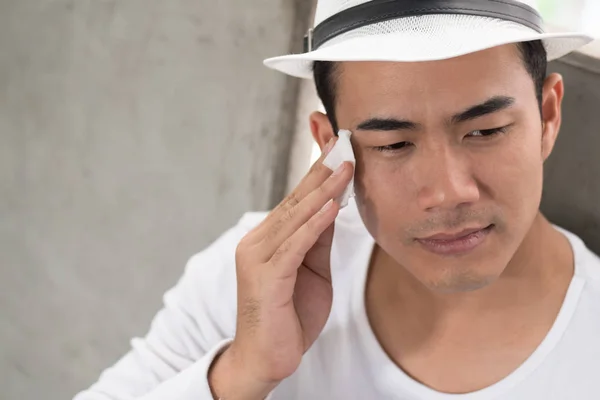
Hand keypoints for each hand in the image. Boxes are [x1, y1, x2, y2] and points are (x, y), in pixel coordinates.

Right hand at [209, 137, 353, 398]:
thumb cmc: (289, 315)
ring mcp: (258, 258)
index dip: (318, 171)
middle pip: (296, 201)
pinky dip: (314, 224)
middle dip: (322, 170)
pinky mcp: (266, 278)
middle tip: (344, 142)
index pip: (297, 199)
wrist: (266, 358)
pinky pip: (294, 246)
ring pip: (295, 217)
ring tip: (346, 166)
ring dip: (323, 191)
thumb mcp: (311, 269)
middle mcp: (257, 242)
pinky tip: (333, 206)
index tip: (337, 145)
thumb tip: (334, 204)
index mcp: (268, 239)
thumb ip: (318, 238)